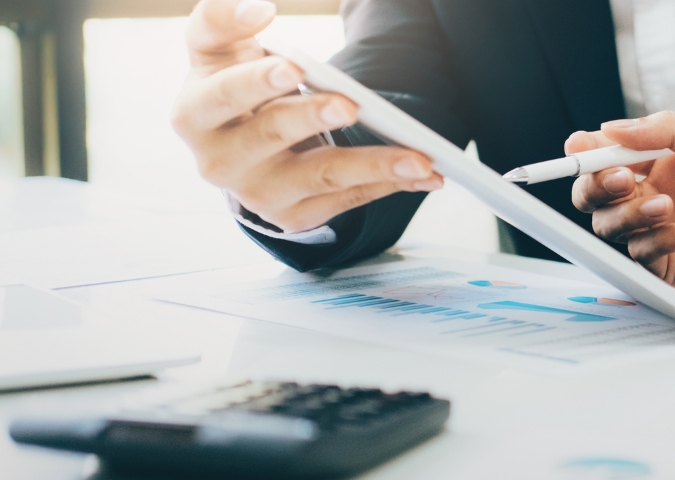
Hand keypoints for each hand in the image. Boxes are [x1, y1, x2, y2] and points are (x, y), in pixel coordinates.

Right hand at [172, 0, 443, 232]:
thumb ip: (222, 20)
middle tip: (351, 106)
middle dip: (313, 119)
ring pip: (323, 177)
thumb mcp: (216, 49)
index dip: (255, 82)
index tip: (291, 67)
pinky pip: (347, 200)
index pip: (222, 96)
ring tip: (419, 158)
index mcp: (194, 114)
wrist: (237, 143)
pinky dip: (389, 186)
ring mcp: (258, 195)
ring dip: (375, 166)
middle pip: (272, 137)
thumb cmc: (232, 82)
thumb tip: (256, 8)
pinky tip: (423, 176)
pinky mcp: (293, 217)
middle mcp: (219, 162)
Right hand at [570, 112, 674, 307]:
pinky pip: (641, 255)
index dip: (589, 151)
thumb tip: (613, 128)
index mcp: (669, 159)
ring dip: (628, 214)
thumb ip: (670, 131)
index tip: (583, 150)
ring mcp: (662, 231)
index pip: (611, 152)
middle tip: (622, 181)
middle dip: (597, 186)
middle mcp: (659, 193)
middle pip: (597, 192)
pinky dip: (660, 241)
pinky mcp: (670, 267)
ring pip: (610, 225)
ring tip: (664, 208)